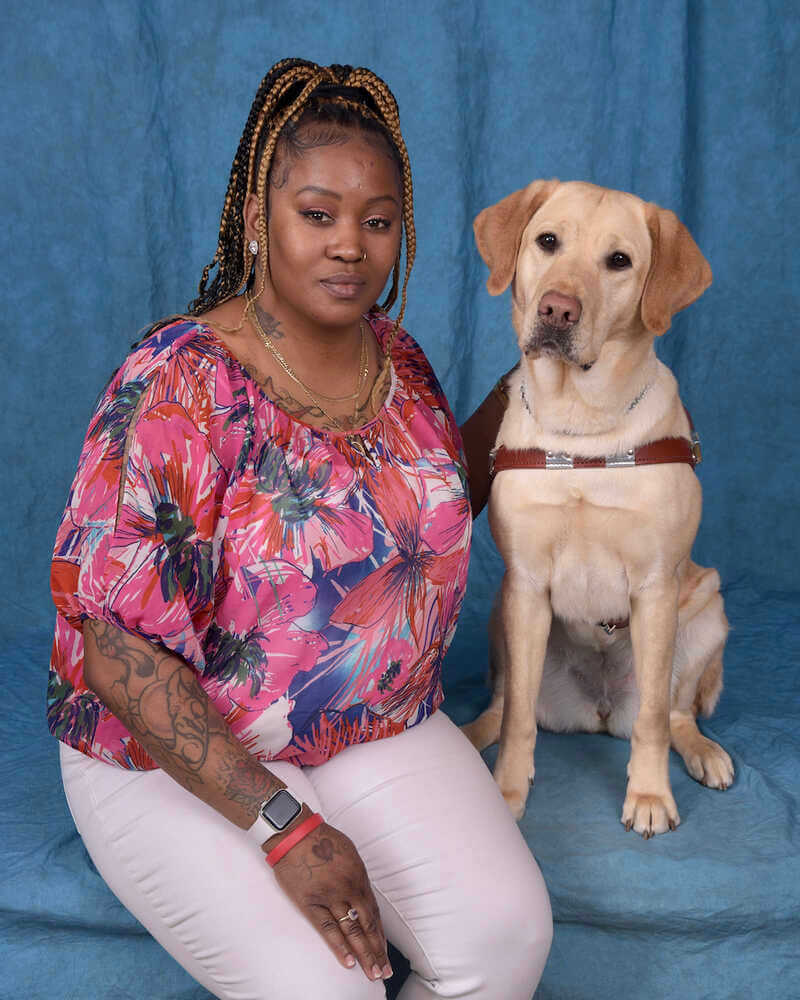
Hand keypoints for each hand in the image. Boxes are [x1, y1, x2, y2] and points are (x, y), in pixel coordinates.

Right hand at [271, 821, 392, 982]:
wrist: (294, 833)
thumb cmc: (321, 839)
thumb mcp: (349, 852)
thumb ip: (357, 876)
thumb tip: (362, 896)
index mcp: (359, 876)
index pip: (374, 912)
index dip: (380, 934)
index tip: (384, 951)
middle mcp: (349, 889)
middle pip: (367, 925)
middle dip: (377, 951)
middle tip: (385, 971)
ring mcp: (330, 898)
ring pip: (351, 931)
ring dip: (363, 954)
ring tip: (372, 973)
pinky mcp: (310, 903)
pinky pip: (327, 929)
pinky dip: (339, 946)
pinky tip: (349, 962)